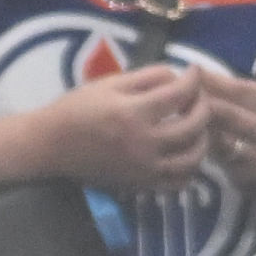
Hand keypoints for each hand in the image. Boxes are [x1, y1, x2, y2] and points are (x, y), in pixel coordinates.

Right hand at [35, 64, 215, 196]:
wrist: (51, 145)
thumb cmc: (77, 109)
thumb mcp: (110, 83)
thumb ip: (148, 77)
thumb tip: (179, 76)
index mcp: (134, 113)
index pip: (180, 94)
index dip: (193, 79)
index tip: (194, 72)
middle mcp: (144, 143)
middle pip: (194, 125)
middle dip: (204, 106)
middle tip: (197, 97)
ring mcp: (144, 168)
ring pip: (193, 157)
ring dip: (202, 139)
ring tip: (196, 127)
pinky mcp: (140, 184)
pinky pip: (177, 182)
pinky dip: (189, 169)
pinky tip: (183, 154)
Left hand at [179, 57, 255, 205]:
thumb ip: (246, 102)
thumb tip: (206, 79)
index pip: (241, 88)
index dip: (212, 80)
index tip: (190, 72)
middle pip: (228, 110)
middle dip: (198, 101)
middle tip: (174, 95)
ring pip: (221, 134)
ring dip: (197, 124)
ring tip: (177, 116)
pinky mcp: (251, 175)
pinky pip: (221, 157)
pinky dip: (205, 146)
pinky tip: (190, 141)